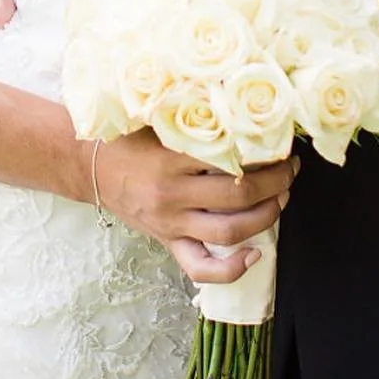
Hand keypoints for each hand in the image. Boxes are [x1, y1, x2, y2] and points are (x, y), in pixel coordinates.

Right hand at [94, 131, 297, 282]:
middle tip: (290, 170)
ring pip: (230, 230)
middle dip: (276, 183)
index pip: (230, 159)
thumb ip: (194, 118)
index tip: (281, 144)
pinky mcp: (168, 241)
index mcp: (171, 158)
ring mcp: (171, 222)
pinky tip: (254, 253)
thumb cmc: (126, 136)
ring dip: (266, 216)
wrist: (88, 164)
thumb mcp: (158, 118)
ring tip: (281, 198)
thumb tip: (242, 110)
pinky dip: (231, 268)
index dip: (264, 154)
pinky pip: (201, 267)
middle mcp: (172, 194)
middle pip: (239, 196)